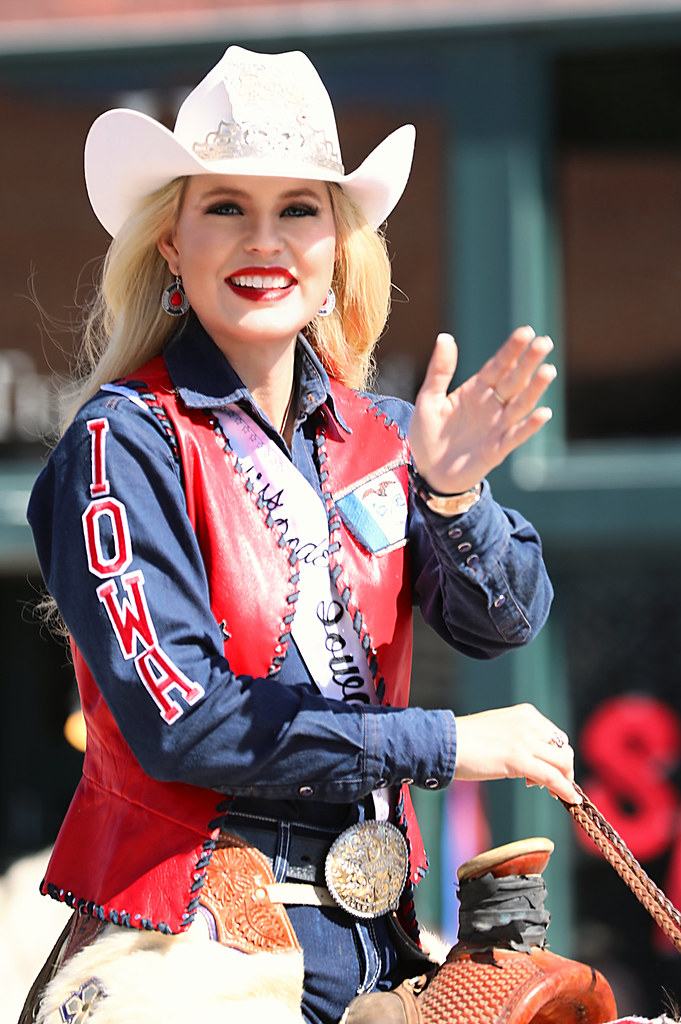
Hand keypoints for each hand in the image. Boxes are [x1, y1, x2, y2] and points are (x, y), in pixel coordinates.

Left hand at [409, 327, 555, 493]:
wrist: (428, 472)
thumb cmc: (428, 435)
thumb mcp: (429, 399)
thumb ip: (439, 371)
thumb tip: (445, 337)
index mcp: (476, 390)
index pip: (498, 365)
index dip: (511, 350)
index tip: (526, 332)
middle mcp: (492, 405)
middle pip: (514, 380)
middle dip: (529, 362)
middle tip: (544, 342)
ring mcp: (497, 427)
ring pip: (520, 404)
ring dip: (535, 389)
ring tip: (547, 371)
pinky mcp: (497, 449)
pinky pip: (515, 436)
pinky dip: (529, 426)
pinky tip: (543, 413)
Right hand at [453, 703, 581, 804]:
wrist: (445, 742)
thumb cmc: (466, 740)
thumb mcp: (499, 731)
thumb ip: (518, 739)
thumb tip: (531, 761)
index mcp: (526, 714)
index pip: (555, 736)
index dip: (556, 756)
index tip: (547, 771)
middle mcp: (529, 723)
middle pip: (563, 748)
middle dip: (563, 769)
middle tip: (551, 785)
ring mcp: (525, 740)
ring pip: (563, 762)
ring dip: (565, 780)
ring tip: (554, 793)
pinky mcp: (519, 759)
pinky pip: (552, 777)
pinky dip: (565, 790)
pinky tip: (569, 800)